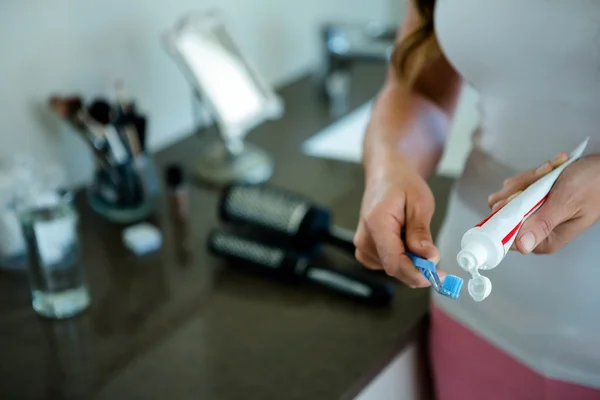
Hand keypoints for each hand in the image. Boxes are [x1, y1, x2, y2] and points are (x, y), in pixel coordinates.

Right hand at [354, 159, 441, 287]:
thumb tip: (429, 258)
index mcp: (376, 224)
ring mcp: (362, 245)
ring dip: (410, 262)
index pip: (394, 262)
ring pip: (393, 268)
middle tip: (436, 258)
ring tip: (414, 236)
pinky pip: (387, 264)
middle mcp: (364, 238)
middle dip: (418, 269)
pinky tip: (404, 241)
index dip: (417, 274)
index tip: (437, 275)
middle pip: (394, 268)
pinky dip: (401, 258)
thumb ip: (421, 232)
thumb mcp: (420, 202)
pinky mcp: (365, 250)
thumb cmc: (401, 184)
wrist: (385, 176)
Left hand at [487, 152, 599, 253]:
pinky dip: (533, 174)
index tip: (520, 195)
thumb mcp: (567, 203)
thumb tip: (522, 246)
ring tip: (551, 171)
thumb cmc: (593, 186)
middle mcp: (534, 229)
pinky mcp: (529, 200)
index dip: (507, 212)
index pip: (506, 235)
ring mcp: (530, 213)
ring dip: (530, 178)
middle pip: (503, 210)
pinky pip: (517, 185)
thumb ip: (543, 223)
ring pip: (508, 194)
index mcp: (544, 240)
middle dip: (522, 188)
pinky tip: (551, 170)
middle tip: (544, 177)